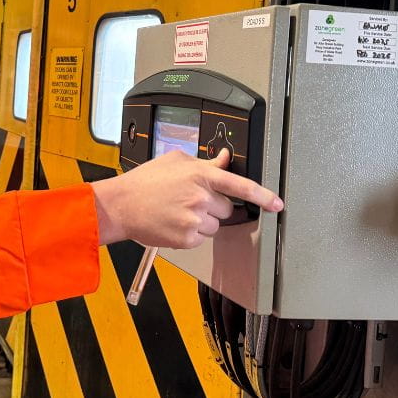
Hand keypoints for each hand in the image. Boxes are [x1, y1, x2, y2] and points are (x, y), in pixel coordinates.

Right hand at [92, 149, 281, 247]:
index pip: (240, 186)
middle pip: (226, 208)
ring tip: (178, 212)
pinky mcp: (187, 238)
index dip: (263, 195)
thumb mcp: (176, 161)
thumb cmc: (145, 182)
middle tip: (190, 201)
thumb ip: (204, 163)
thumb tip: (223, 159)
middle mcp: (201, 198)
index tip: (277, 203)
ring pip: (214, 225)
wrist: (121, 205)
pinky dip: (190, 233)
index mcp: (201, 176)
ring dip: (202, 220)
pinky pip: (200, 238)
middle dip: (214, 206)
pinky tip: (173, 222)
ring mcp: (194, 220)